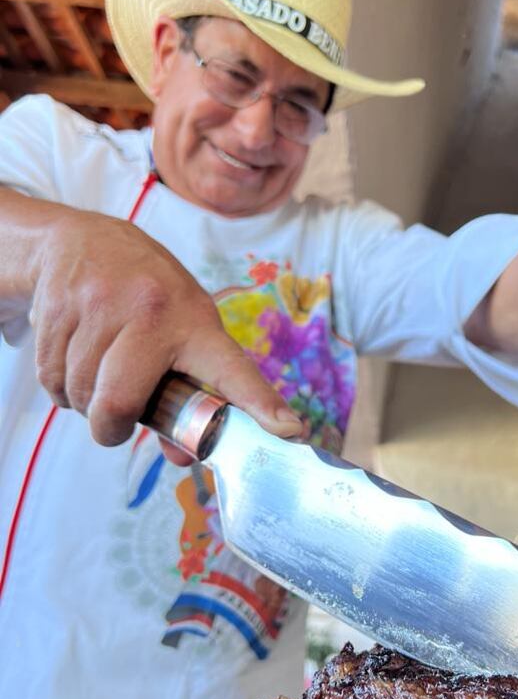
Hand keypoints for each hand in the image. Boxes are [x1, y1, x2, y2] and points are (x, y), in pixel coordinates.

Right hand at [29, 211, 302, 453]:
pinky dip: (58, 386)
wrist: (81, 241)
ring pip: (79, 395)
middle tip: (112, 421)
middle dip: (109, 427)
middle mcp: (152, 309)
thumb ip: (182, 396)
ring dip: (82, 402)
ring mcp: (101, 303)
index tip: (288, 431)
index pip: (231, 370)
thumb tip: (183, 457)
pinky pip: (49, 379)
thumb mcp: (176, 331)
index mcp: (195, 322)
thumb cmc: (142, 299)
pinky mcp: (58, 304)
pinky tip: (72, 356)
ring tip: (96, 371)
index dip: (260, 403)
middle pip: (119, 402)